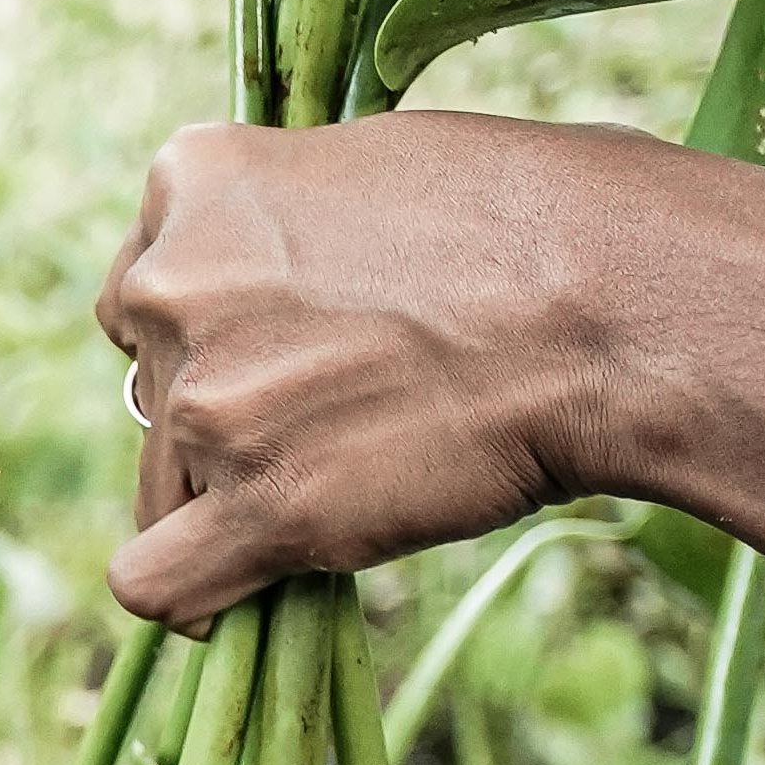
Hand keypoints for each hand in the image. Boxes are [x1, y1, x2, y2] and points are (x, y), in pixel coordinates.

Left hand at [97, 112, 764, 627]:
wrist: (619, 306)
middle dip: (224, 415)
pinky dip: (192, 597)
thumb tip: (268, 277)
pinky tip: (243, 592)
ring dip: (235, 499)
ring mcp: (206, 401)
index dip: (213, 333)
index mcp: (195, 181)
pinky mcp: (256, 505)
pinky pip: (156, 583)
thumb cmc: (538, 219)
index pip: (145, 286)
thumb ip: (289, 224)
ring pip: (164, 487)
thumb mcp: (378, 167)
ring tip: (361, 477)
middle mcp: (172, 284)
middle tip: (340, 417)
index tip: (288, 350)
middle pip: (150, 390)